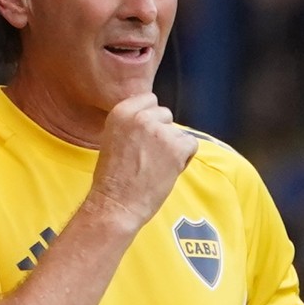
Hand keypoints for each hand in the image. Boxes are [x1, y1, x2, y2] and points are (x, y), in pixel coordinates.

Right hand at [87, 93, 197, 230]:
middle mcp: (141, 117)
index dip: (150, 120)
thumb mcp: (112, 138)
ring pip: (178, 131)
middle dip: (162, 132)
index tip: (143, 138)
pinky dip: (184, 158)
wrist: (116, 205)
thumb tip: (153, 117)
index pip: (149, 99)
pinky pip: (191, 144)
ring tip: (156, 167)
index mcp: (121, 112)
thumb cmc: (112, 179)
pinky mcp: (176, 147)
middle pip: (165, 114)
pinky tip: (167, 171)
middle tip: (149, 156)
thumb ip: (131, 124)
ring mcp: (160, 131)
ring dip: (173, 147)